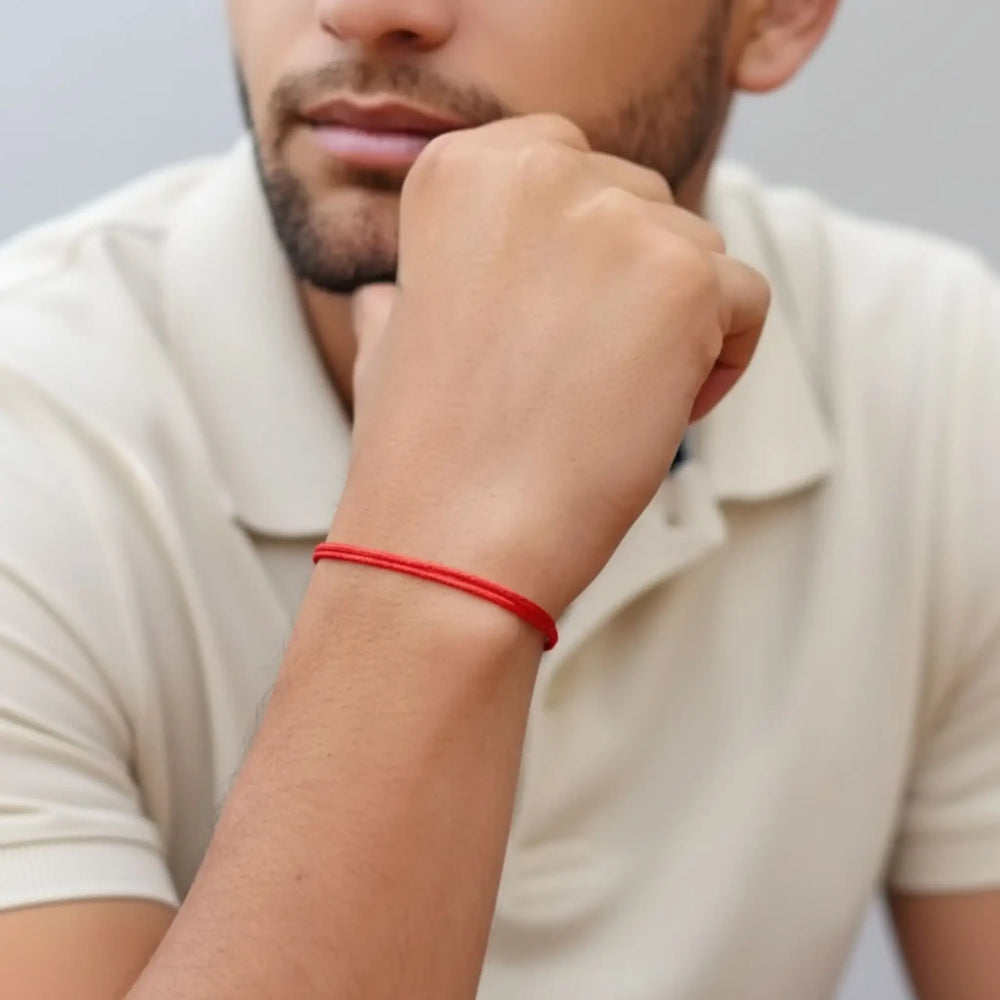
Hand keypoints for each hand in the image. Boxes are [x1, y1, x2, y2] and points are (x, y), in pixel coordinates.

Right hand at [335, 114, 769, 617]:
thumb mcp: (390, 342)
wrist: (451, 540)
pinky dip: (720, 361)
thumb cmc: (424, 453)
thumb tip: (392, 298)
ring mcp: (615, 218)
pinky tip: (657, 412)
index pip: (571, 165)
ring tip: (607, 401)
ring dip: (674, 324)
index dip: (580, 250)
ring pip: (698, 250)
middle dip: (629, 284)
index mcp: (462, 169)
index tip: (549, 322)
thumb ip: (412, 291)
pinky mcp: (685, 278)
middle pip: (642, 204)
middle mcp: (539, 169)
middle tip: (579, 375)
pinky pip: (744, 299)